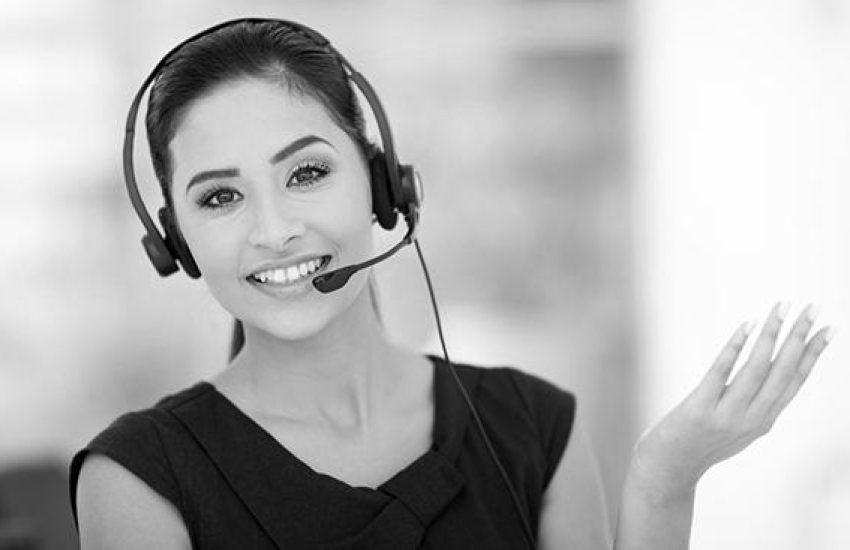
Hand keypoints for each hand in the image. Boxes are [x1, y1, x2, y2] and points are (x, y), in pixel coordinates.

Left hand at [632, 301, 834, 499]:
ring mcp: (726, 414)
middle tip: (812, 307)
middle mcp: (751, 418)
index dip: (812, 355)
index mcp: (764, 421)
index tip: (827, 328)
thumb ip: (755, 406)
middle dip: (799, 338)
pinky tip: (746, 326)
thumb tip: (768, 372)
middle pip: (781, 372)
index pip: (794, 382)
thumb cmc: (701, 444)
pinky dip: (735, 348)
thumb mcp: (738, 429)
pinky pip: (721, 373)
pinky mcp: (699, 409)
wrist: (669, 469)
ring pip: (756, 370)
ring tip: (781, 308)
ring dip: (771, 336)